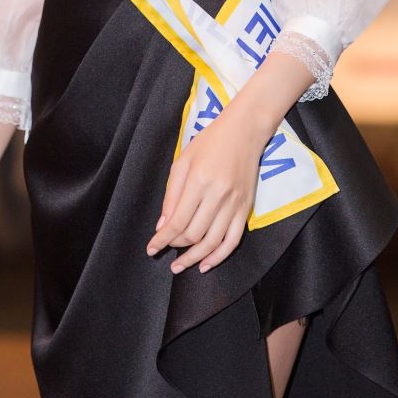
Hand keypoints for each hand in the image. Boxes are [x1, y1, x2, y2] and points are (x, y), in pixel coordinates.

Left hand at [146, 105, 264, 273]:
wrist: (245, 131)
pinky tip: (206, 264)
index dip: (162, 239)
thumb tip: (162, 225)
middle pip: (194, 234)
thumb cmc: (210, 142)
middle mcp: (218, 195)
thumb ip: (172, 194)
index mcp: (199, 181)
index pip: (178, 221)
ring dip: (194, 258)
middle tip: (165, 248)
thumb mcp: (183, 161)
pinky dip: (219, 256)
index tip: (151, 248)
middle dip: (175, 246)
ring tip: (180, 266)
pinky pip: (233, 240)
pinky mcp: (246, 208)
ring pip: (212, 242)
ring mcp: (235, 204)